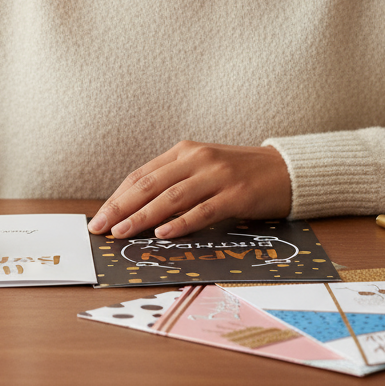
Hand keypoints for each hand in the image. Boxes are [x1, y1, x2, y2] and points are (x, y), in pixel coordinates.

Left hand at [87, 141, 290, 238]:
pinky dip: (180, 223)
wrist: (284, 170)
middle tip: (102, 229)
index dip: (119, 197)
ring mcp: (217, 175)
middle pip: (150, 185)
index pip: (142, 175)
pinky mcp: (236, 195)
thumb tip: (137, 212)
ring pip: (171, 197)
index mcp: (184, 151)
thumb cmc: (238, 174)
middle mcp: (197, 158)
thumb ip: (175, 183)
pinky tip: (163, 234)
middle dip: (122, 208)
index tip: (100, 217)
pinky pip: (203, 210)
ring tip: (123, 233)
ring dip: (143, 217)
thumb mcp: (203, 170)